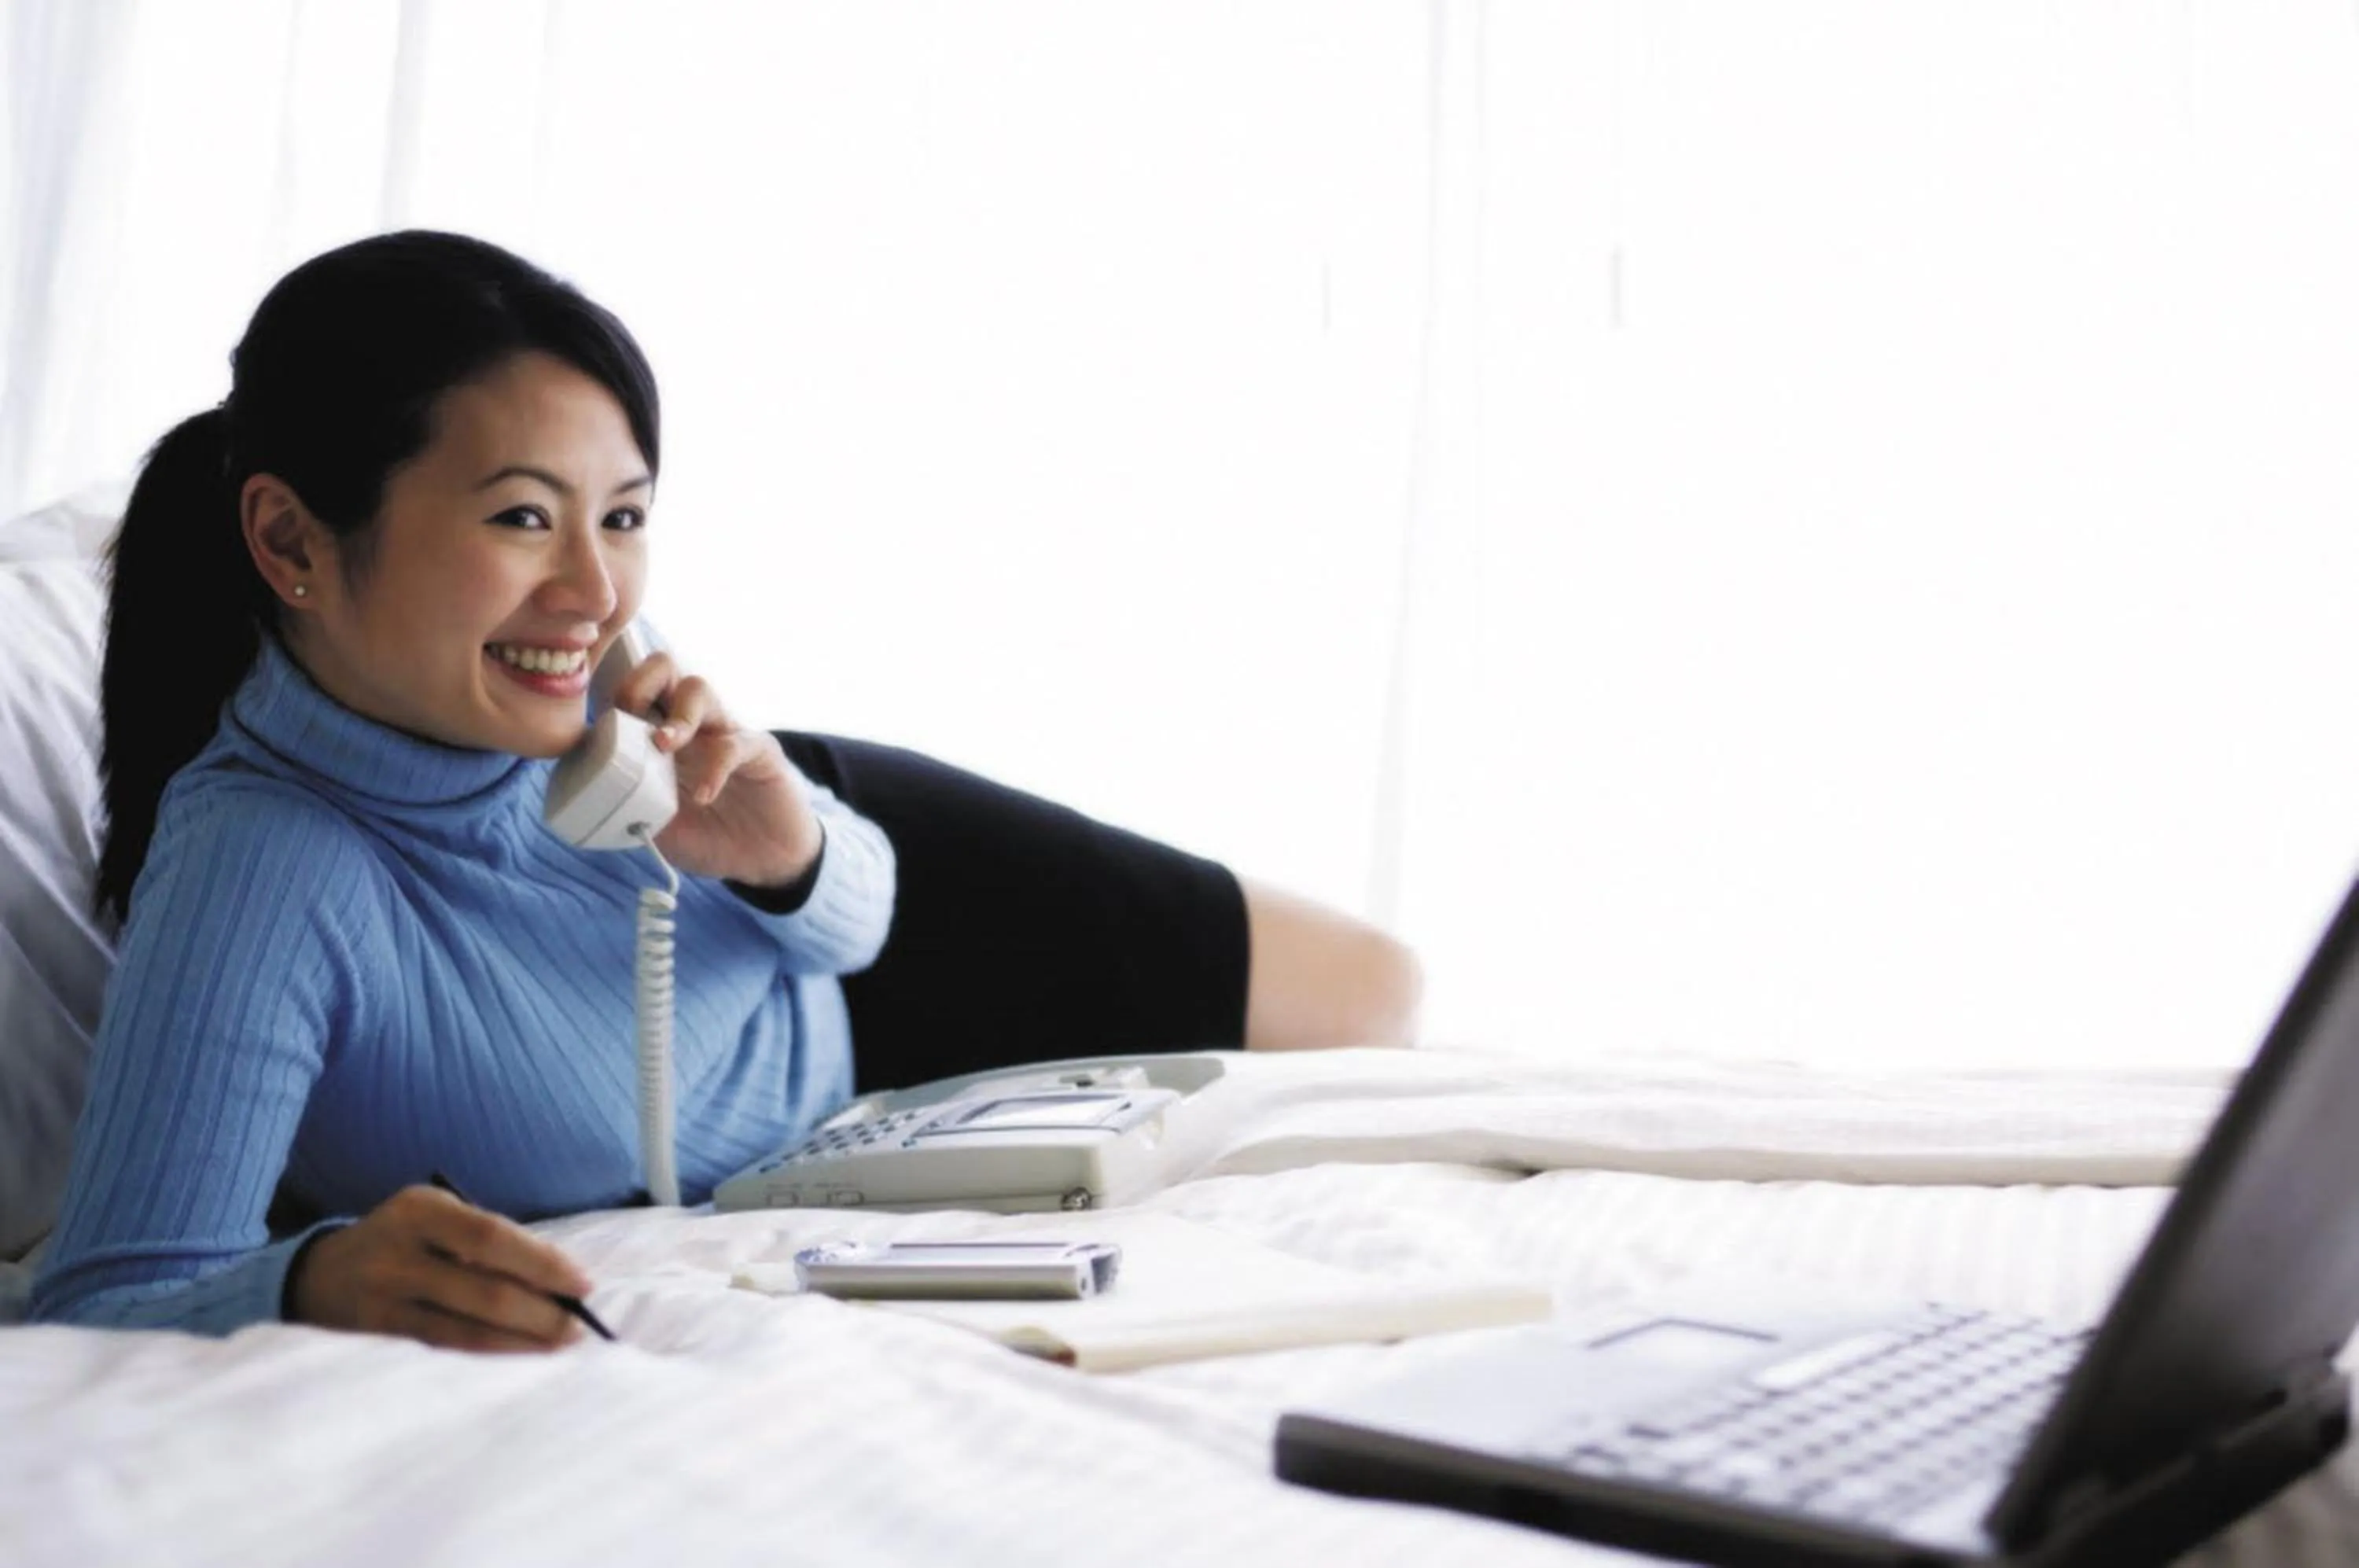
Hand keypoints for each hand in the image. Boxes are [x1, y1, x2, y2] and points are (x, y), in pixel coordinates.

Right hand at [288, 1185, 593, 1352]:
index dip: (542, 1263)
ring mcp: (382, 1303)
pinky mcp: (376, 1343)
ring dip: (521, 1344)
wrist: (319, 1276)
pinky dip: (487, 1359)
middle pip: (484, 1291)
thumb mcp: (436, 1218)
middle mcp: (396, 1254)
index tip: (583, 1284)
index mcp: (420, 1210)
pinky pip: (442, 1354)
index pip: (492, 1237)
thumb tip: (560, 1281)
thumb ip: (486, 1241)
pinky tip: (516, 1361)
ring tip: (557, 1347)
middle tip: (576, 1326)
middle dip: (541, 1313)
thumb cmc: (405, 1242)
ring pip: (466, 1333)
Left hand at [607, 649, 822, 888]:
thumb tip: (594, 798)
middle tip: (630, 722)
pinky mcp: (759, 751)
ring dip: (675, 716)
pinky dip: (714, 767)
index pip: (630, 691)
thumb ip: (631, 808)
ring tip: (663, 746)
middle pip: (662, 668)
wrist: (764, 862)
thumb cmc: (709, 837)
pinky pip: (734, 743)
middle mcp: (691, 725)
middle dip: (637, 685)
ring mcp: (725, 732)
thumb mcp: (657, 829)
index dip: (609, 699)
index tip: (597, 732)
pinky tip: (703, 795)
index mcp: (660, 736)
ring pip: (698, 688)